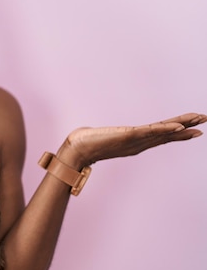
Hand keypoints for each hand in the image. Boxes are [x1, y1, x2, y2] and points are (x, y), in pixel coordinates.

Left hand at [59, 113, 205, 167]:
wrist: (76, 149)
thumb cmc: (88, 144)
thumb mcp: (106, 138)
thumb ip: (111, 138)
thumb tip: (111, 136)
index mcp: (137, 142)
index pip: (162, 136)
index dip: (179, 133)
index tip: (195, 129)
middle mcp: (139, 143)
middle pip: (168, 134)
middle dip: (186, 127)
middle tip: (204, 120)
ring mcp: (135, 141)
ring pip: (162, 132)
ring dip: (181, 126)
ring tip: (197, 121)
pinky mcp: (128, 136)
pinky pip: (150, 132)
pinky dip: (164, 130)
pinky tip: (177, 127)